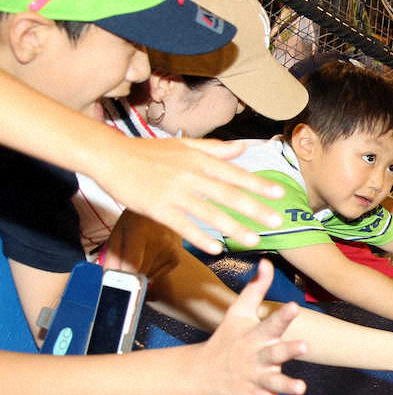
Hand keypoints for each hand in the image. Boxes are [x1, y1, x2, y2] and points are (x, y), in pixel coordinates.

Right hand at [96, 137, 285, 254]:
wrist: (109, 155)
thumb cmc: (148, 151)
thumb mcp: (183, 144)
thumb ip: (214, 148)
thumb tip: (242, 149)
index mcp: (199, 159)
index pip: (235, 173)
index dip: (258, 184)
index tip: (280, 193)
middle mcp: (190, 176)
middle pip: (228, 195)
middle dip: (255, 209)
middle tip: (277, 222)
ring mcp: (174, 193)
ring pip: (209, 213)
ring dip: (233, 228)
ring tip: (253, 240)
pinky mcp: (157, 208)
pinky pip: (183, 226)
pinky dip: (199, 238)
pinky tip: (215, 249)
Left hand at [102, 210, 181, 286]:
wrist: (161, 208)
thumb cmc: (135, 221)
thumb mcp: (118, 232)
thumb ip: (111, 257)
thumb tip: (109, 279)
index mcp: (140, 232)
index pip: (131, 265)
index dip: (122, 278)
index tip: (116, 285)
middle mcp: (159, 241)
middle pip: (138, 273)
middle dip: (128, 273)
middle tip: (124, 263)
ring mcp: (171, 250)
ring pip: (147, 276)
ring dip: (140, 271)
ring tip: (141, 252)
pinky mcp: (177, 258)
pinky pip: (157, 275)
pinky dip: (150, 270)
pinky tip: (151, 255)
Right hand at [197, 259, 307, 394]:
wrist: (201, 372)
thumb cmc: (227, 337)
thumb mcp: (239, 312)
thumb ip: (255, 288)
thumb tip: (267, 261)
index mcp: (255, 336)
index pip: (271, 323)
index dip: (283, 315)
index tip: (295, 306)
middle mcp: (256, 357)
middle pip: (274, 352)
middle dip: (289, 349)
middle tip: (305, 345)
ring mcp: (255, 378)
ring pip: (273, 382)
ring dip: (286, 386)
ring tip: (301, 389)